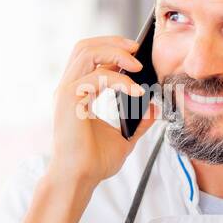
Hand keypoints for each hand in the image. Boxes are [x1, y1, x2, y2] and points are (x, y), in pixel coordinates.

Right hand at [49, 34, 157, 190]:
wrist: (79, 180)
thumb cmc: (93, 162)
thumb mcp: (124, 137)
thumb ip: (138, 121)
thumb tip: (155, 108)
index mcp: (77, 93)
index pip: (89, 56)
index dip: (112, 48)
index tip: (136, 53)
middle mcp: (69, 89)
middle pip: (84, 46)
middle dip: (113, 42)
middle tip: (137, 48)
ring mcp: (66, 93)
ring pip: (86, 53)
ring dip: (115, 53)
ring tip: (137, 65)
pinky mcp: (69, 101)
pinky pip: (96, 77)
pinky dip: (120, 80)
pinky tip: (136, 91)